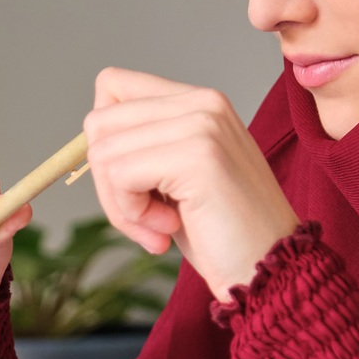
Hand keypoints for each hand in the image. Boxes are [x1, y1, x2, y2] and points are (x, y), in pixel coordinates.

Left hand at [83, 68, 299, 300]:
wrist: (269, 272)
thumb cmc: (222, 234)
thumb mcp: (175, 180)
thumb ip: (142, 147)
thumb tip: (88, 141)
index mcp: (200, 101)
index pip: (112, 86)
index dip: (105, 140)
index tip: (132, 183)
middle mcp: (203, 101)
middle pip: (99, 121)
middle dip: (107, 181)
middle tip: (147, 218)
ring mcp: (202, 123)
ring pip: (103, 151)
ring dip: (120, 204)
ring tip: (162, 226)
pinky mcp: (198, 154)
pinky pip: (120, 175)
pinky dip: (131, 214)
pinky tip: (170, 228)